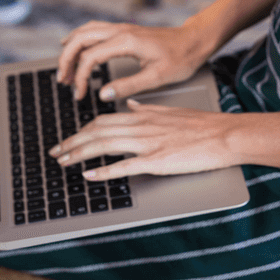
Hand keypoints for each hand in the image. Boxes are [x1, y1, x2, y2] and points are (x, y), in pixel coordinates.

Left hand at [49, 100, 245, 179]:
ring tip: (63, 162)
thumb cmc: (201, 125)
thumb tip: (129, 103)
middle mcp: (141, 126)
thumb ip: (146, 108)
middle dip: (72, 143)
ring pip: (104, 145)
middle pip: (97, 132)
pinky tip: (89, 175)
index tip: (68, 139)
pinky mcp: (157, 160)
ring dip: (80, 154)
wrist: (224, 134)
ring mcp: (148, 143)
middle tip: (55, 153)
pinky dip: (104, 171)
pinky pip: (125, 165)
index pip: (103, 121)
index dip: (82, 131)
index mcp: (142, 115)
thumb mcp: (169, 110)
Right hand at [56, 21, 206, 101]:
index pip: (91, 56)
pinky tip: (77, 47)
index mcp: (126, 42)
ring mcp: (122, 28)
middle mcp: (121, 31)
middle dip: (67, 59)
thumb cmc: (180, 58)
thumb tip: (103, 93)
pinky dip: (81, 39)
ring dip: (71, 48)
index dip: (81, 77)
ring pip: (85, 31)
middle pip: (81, 39)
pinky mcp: (124, 30)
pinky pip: (94, 30)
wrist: (194, 41)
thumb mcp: (156, 77)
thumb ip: (128, 85)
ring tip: (65, 68)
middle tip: (63, 80)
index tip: (80, 93)